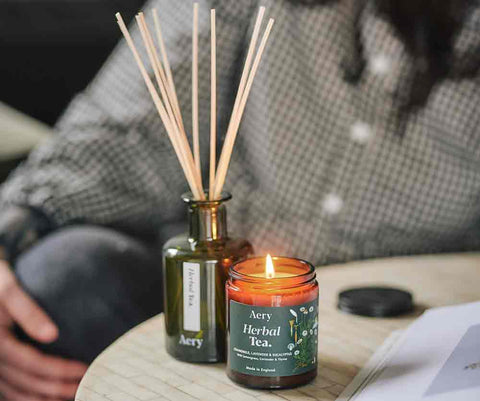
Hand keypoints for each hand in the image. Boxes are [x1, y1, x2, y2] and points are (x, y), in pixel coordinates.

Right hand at [0, 258, 87, 399]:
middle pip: (26, 381)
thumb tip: (51, 334)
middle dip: (56, 388)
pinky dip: (28, 398)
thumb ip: (29, 312)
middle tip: (84, 387)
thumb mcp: (10, 291)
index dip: (58, 370)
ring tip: (71, 396)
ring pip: (17, 392)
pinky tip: (47, 398)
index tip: (83, 370)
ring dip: (44, 398)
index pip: (32, 363)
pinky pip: (10, 391)